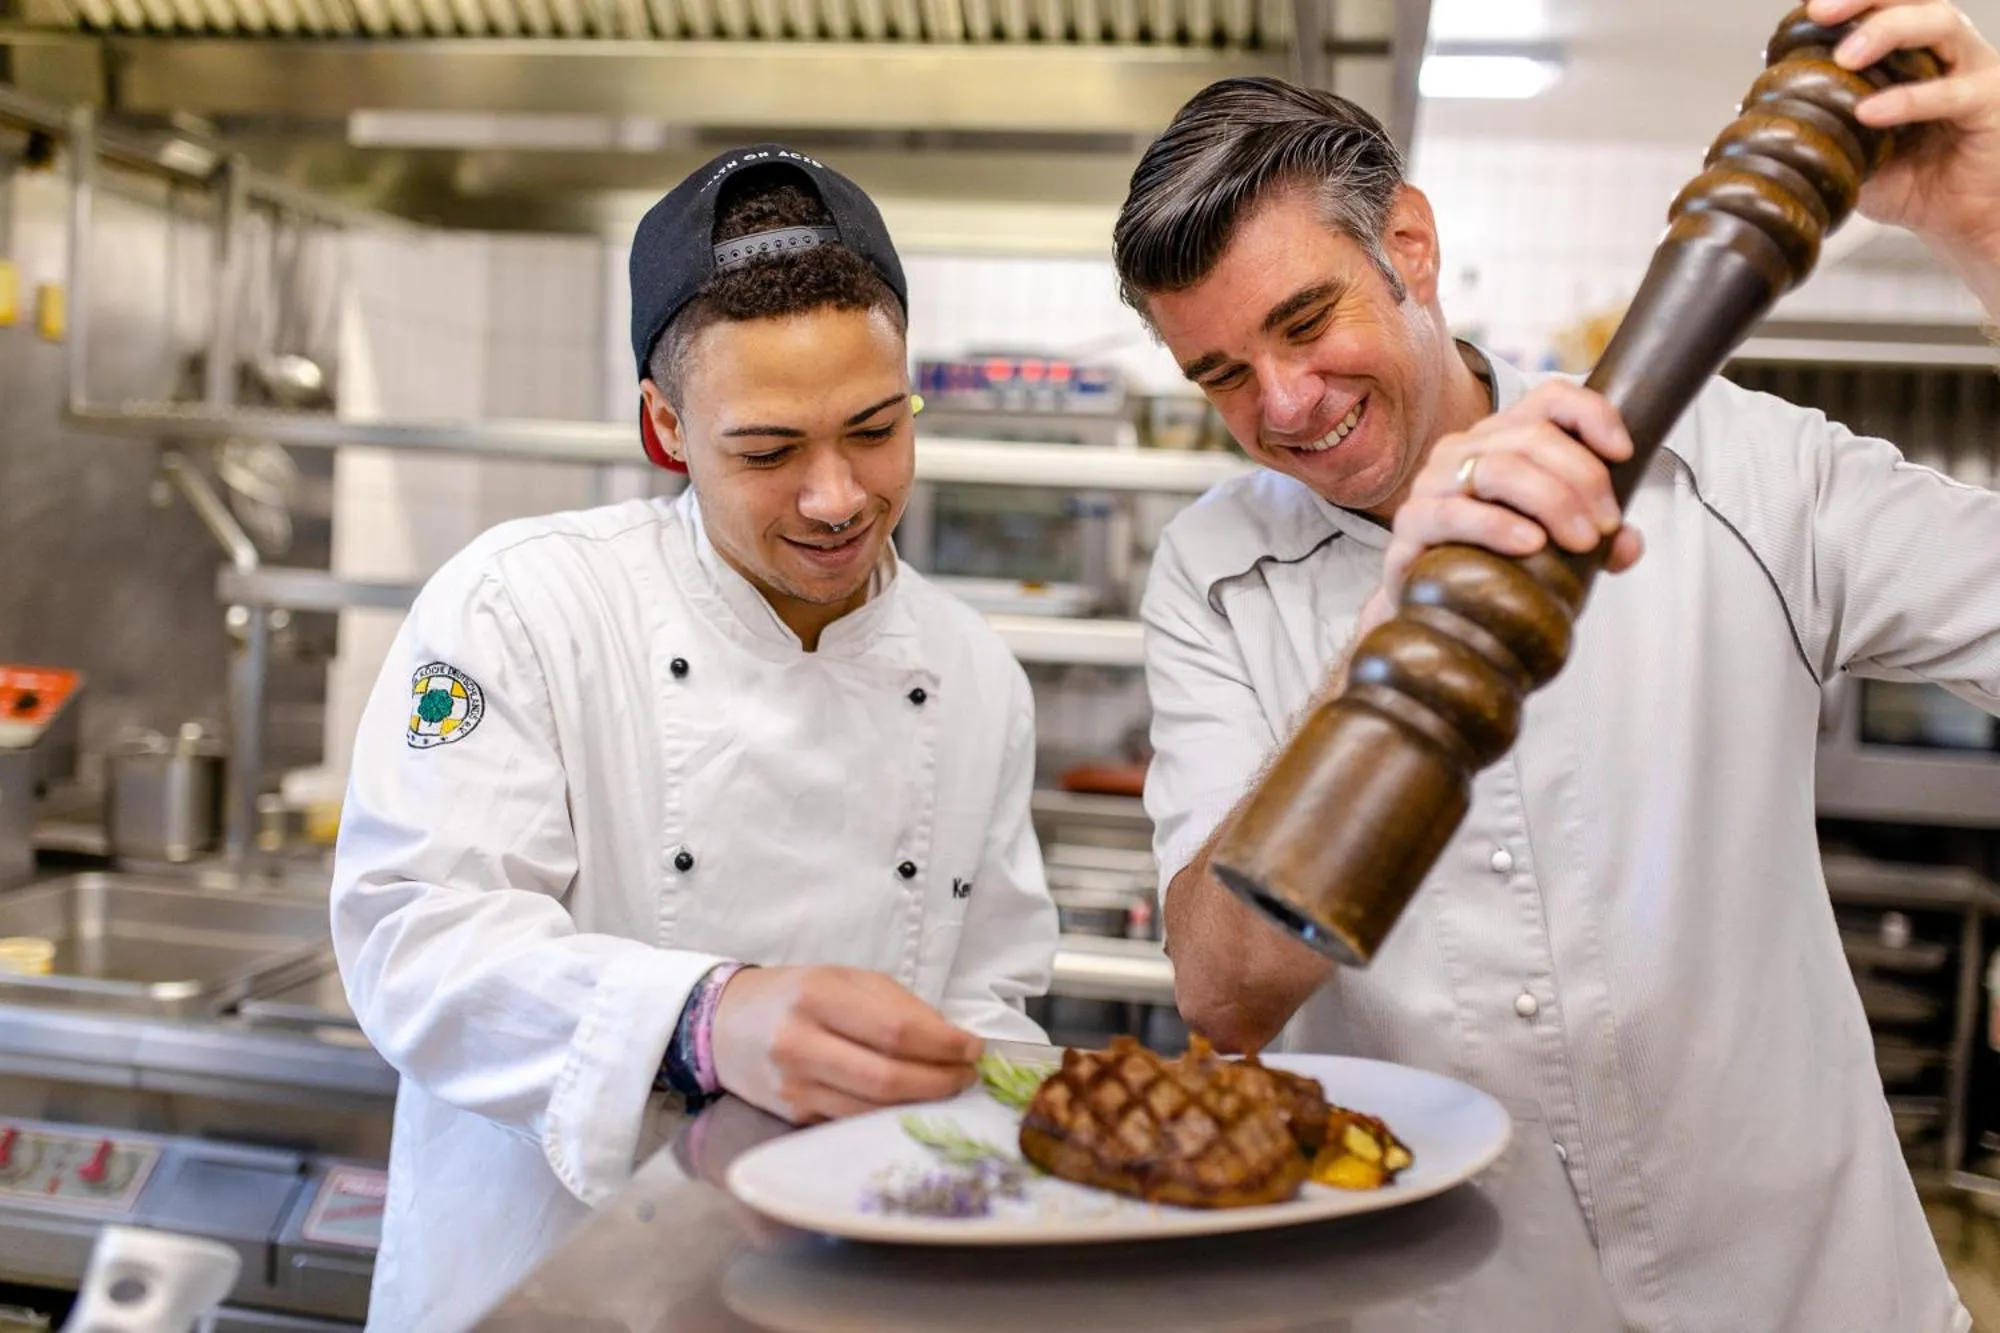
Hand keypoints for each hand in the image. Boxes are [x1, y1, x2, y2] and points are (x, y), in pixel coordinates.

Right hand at [709, 965, 981, 1123]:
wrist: (724, 1023)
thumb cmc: (796, 995)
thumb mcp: (844, 979)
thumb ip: (897, 1005)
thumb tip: (952, 1039)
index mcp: (818, 996)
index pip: (895, 1030)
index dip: (943, 1045)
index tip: (973, 1048)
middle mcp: (800, 1042)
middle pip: (887, 1078)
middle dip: (940, 1082)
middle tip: (967, 1077)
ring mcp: (793, 1086)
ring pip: (872, 1109)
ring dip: (920, 1104)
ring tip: (947, 1090)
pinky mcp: (791, 1116)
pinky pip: (852, 1121)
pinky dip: (888, 1116)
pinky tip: (909, 1105)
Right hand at [1357, 382, 1644, 639]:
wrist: (1436, 609)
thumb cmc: (1497, 563)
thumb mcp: (1558, 544)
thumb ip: (1599, 539)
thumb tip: (1628, 544)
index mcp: (1502, 437)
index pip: (1549, 398)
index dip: (1592, 414)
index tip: (1624, 454)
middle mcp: (1465, 448)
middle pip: (1534, 436)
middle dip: (1584, 479)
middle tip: (1606, 527)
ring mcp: (1434, 481)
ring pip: (1501, 468)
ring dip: (1553, 502)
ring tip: (1581, 543)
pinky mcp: (1413, 522)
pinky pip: (1456, 513)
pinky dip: (1499, 526)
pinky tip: (1530, 545)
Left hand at [1809, 0, 1999, 261]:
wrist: (1959, 218)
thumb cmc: (1908, 178)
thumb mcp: (1853, 151)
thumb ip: (1822, 127)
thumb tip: (1755, 122)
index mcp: (1911, 51)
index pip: (1881, 6)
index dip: (1848, 0)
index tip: (1805, 10)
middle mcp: (1944, 48)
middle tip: (1820, 12)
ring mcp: (1973, 68)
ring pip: (1939, 23)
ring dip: (1887, 31)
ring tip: (1845, 57)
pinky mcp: (1990, 102)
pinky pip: (1952, 92)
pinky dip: (1908, 99)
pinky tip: (1869, 113)